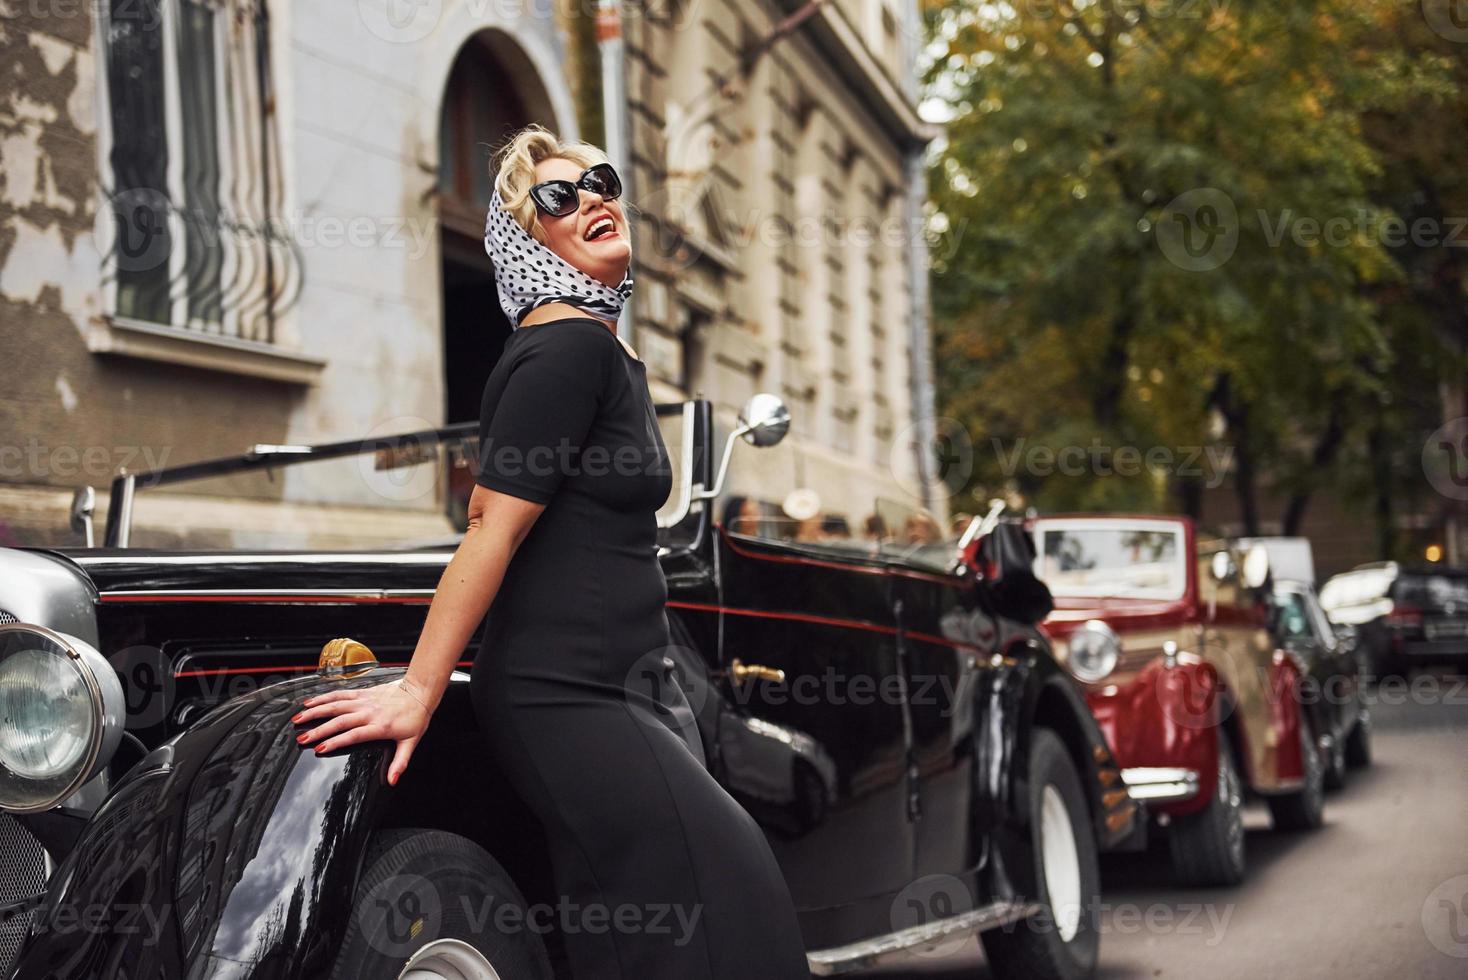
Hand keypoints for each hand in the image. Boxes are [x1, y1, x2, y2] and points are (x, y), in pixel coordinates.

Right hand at [293, 679, 434, 785]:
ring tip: (298, 718)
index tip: (319, 748)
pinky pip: (340, 694)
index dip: (336, 742)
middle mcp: (369, 712)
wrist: (419, 691)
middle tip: (301, 738)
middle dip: (318, 730)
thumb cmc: (415, 718)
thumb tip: (392, 780)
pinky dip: (324, 697)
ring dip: (316, 711)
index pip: (353, 735)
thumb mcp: (411, 743)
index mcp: (380, 726)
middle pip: (339, 721)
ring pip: (336, 705)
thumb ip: (400, 762)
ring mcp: (364, 701)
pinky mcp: (362, 693)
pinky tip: (310, 702)